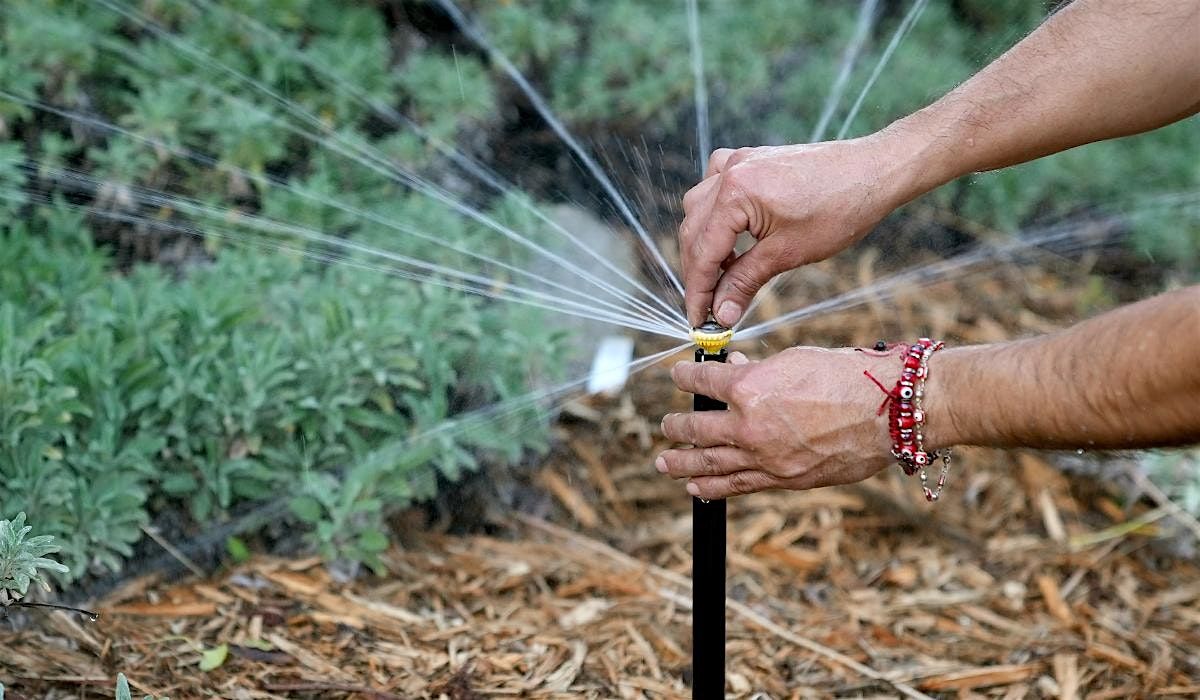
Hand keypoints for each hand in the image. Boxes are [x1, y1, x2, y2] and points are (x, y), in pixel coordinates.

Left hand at [657, 348, 895, 499]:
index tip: (677, 377)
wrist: (887, 413)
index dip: (685, 378)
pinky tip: (696, 487)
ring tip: (664, 462)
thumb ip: (759, 369)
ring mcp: (764, 457)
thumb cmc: (846, 377)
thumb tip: (737, 366)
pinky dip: (713, 487)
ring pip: (710, 463)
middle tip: (665, 426)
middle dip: (677, 427)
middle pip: (697, 428)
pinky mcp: (782, 479)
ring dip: (682, 462)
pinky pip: (738, 485)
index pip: (703, 382)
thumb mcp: (795, 360)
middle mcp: (749, 425)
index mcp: (749, 387)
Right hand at [679, 137, 911, 326]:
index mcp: (736, 193)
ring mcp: (739, 161)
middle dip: (699, 272)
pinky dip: (715, 212)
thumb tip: (720, 314)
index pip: (702, 252)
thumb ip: (745, 282)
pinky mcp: (750, 160)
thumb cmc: (840, 210)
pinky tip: (730, 231)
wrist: (875, 172)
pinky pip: (715, 185)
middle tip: (709, 307)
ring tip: (724, 274)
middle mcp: (730, 172)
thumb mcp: (788, 254)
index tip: (698, 321)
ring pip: (698, 208)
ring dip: (705, 243)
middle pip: (694, 231)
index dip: (697, 292)